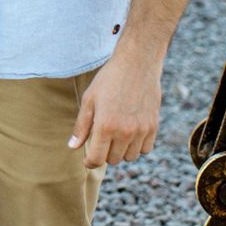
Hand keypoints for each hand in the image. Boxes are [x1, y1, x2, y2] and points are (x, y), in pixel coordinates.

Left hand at [67, 48, 163, 168]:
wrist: (137, 64)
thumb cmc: (109, 80)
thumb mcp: (89, 100)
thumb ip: (81, 126)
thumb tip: (72, 147)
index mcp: (105, 126)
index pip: (96, 159)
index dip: (90, 162)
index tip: (88, 158)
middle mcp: (125, 132)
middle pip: (113, 160)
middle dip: (105, 153)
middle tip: (102, 138)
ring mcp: (141, 130)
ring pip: (130, 157)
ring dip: (121, 150)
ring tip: (116, 134)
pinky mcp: (153, 127)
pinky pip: (145, 149)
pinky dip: (137, 146)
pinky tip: (130, 132)